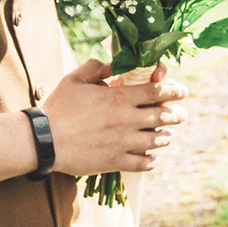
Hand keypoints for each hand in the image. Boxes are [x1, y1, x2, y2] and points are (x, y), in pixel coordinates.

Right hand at [44, 58, 187, 177]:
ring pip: (156, 141)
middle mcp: (126, 121)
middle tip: (181, 114)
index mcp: (118, 98)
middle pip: (162, 117)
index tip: (183, 92)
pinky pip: (143, 163)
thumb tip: (112, 63)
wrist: (45, 140)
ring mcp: (123, 143)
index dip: (174, 91)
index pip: (156, 92)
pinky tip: (153, 158)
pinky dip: (152, 160)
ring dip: (165, 136)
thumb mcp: (75, 79)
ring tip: (168, 135)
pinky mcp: (115, 162)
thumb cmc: (58, 107)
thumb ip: (96, 67)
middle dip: (176, 115)